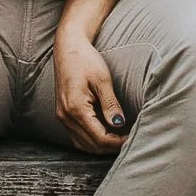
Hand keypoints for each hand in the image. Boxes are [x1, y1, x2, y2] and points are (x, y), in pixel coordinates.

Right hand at [52, 30, 128, 154]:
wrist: (68, 48)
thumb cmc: (86, 60)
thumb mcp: (102, 79)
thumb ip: (110, 104)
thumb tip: (119, 125)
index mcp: (76, 109)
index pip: (99, 138)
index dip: (117, 142)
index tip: (132, 137)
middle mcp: (65, 117)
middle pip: (91, 145)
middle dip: (111, 147)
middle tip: (129, 140)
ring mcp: (62, 117)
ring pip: (83, 145)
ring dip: (101, 147)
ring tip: (119, 140)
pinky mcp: (63, 114)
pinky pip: (77, 137)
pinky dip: (91, 141)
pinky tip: (105, 134)